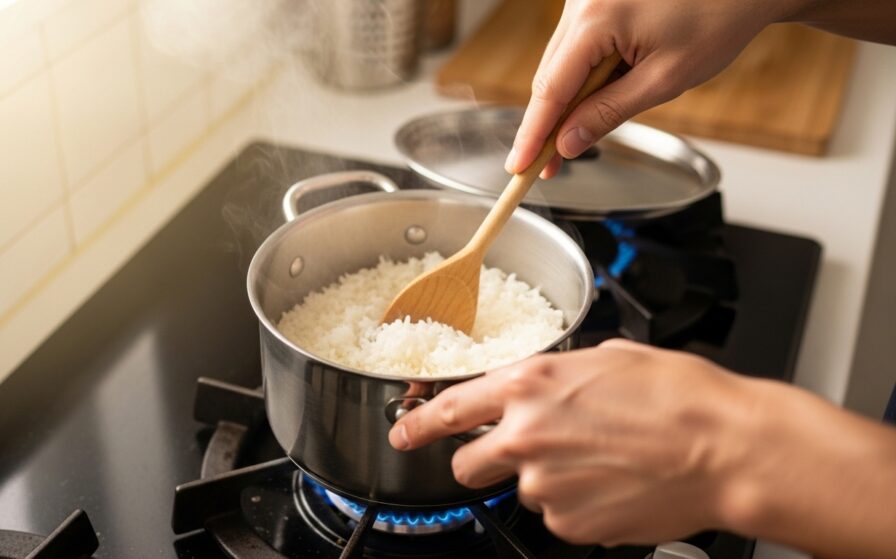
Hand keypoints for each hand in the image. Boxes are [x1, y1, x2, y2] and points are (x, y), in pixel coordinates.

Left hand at [388, 339, 895, 557]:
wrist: (725, 448)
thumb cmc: (679, 396)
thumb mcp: (606, 358)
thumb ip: (556, 375)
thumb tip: (545, 385)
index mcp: (529, 385)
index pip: (448, 408)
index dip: (417, 424)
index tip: (403, 434)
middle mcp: (525, 436)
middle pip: (468, 464)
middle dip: (486, 461)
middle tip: (530, 454)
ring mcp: (544, 486)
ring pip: (522, 490)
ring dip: (547, 479)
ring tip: (601, 461)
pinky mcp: (570, 523)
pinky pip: (557, 515)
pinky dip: (577, 503)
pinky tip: (613, 484)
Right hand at [507, 0, 794, 178]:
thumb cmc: (717, 21)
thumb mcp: (664, 80)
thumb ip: (608, 113)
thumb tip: (568, 143)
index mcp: (596, 18)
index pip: (550, 90)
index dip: (533, 134)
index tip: (518, 168)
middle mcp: (581, 2)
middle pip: (549, 76)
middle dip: (548, 125)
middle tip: (546, 168)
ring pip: (560, 63)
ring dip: (566, 103)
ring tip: (572, 141)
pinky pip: (575, 47)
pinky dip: (580, 78)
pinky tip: (593, 100)